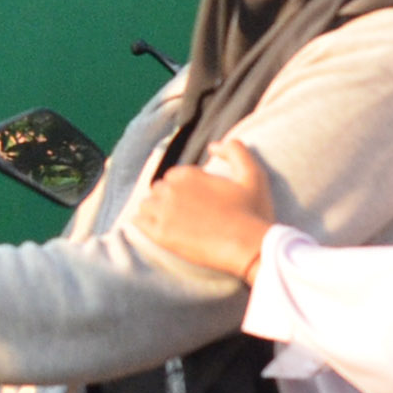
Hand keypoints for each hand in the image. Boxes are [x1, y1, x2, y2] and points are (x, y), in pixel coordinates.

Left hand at [134, 138, 278, 280]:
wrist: (250, 247)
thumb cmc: (253, 211)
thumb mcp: (253, 174)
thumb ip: (235, 151)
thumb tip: (212, 146)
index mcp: (189, 175)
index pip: (173, 176)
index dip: (183, 187)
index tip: (195, 200)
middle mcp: (172, 190)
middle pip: (159, 190)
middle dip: (168, 198)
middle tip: (185, 214)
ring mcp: (164, 213)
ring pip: (147, 205)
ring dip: (155, 211)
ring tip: (170, 223)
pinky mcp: (160, 234)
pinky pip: (139, 223)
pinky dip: (143, 224)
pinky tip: (154, 229)